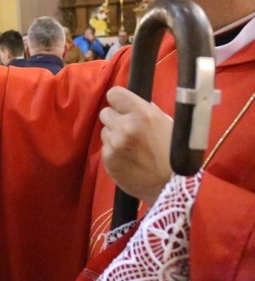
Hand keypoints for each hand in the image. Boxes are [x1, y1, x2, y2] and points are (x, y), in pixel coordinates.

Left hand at [100, 86, 173, 205]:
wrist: (172, 186)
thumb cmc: (176, 154)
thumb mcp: (168, 125)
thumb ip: (148, 112)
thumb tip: (132, 104)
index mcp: (142, 113)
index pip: (114, 94)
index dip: (118, 101)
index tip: (122, 107)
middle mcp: (125, 126)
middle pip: (105, 112)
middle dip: (115, 120)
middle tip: (128, 130)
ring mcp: (115, 143)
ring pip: (105, 131)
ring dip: (114, 137)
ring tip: (131, 148)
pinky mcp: (108, 159)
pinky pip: (105, 148)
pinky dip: (113, 152)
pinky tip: (128, 160)